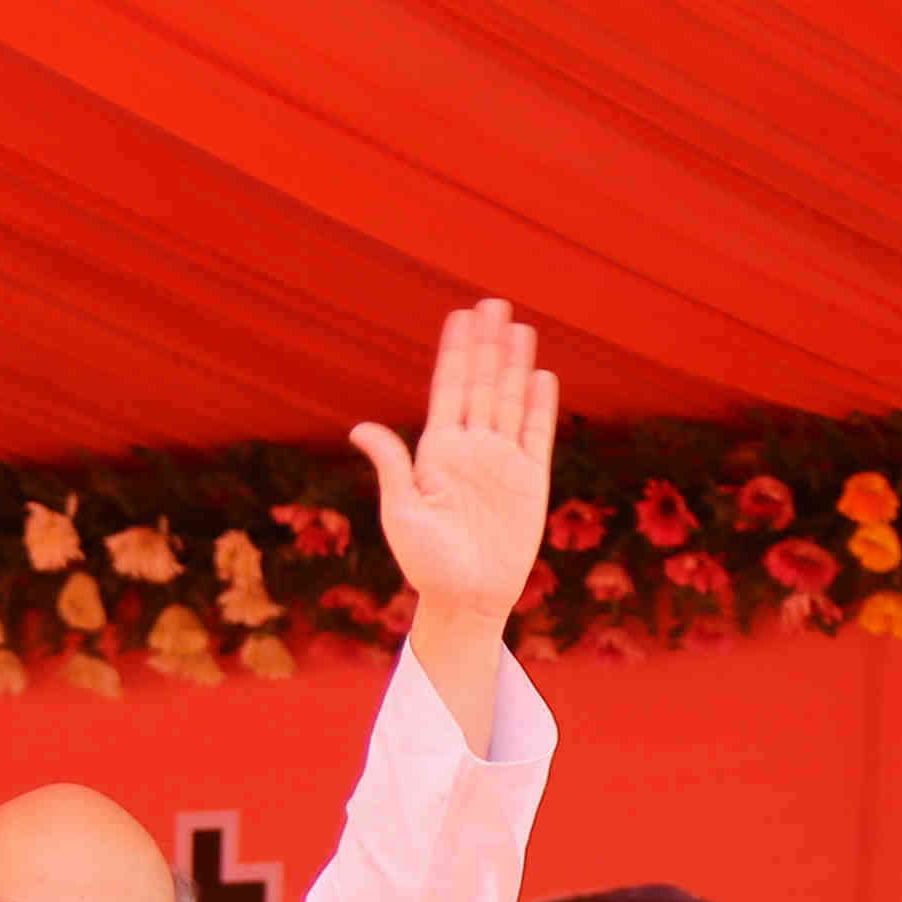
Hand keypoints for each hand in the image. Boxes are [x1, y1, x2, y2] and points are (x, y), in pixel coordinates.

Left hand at [350, 300, 557, 738]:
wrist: (466, 599)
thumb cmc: (426, 563)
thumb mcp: (402, 512)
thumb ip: (392, 465)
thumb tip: (361, 428)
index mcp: (436, 453)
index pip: (448, 390)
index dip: (455, 352)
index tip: (460, 316)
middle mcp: (470, 449)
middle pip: (481, 384)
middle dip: (487, 344)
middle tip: (493, 302)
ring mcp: (502, 461)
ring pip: (510, 399)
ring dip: (514, 364)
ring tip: (517, 326)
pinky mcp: (531, 480)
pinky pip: (537, 433)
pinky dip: (539, 405)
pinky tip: (540, 375)